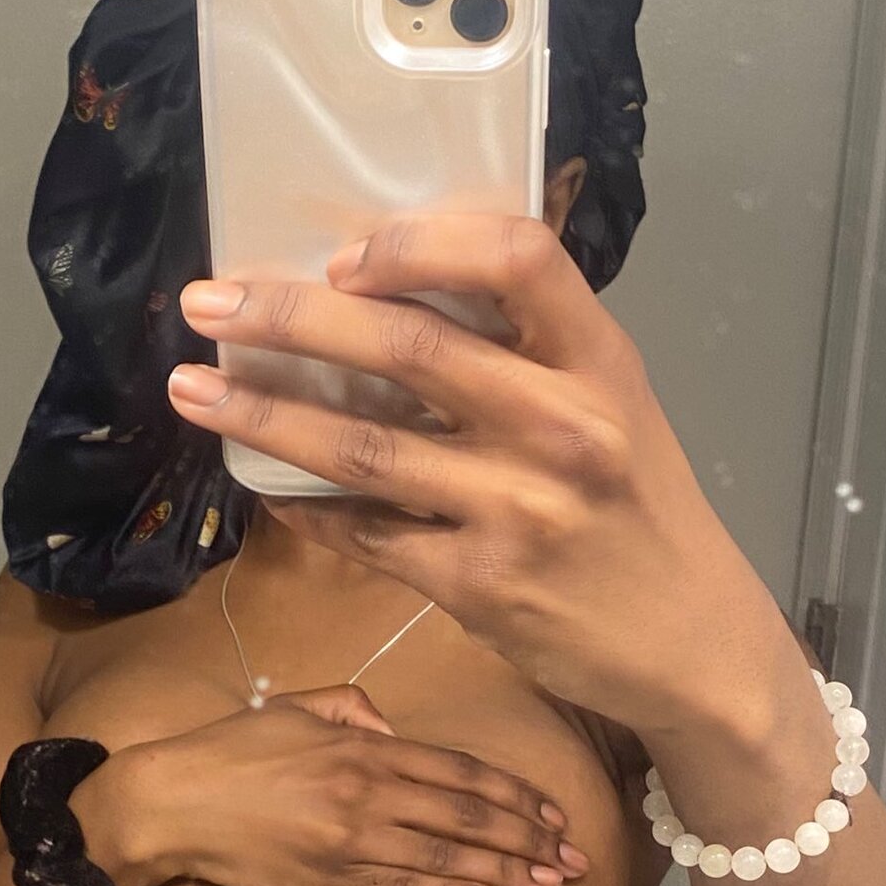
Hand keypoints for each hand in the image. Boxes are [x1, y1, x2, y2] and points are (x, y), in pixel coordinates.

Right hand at [73, 685, 587, 885]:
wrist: (170, 804)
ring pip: (446, 860)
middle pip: (467, 817)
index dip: (513, 793)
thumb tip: (396, 733)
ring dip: (504, 874)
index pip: (460, 771)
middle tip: (572, 858)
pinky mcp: (328, 882)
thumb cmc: (229, 752)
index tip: (551, 811)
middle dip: (527, 839)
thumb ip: (353, 710)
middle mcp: (368, 793)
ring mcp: (350, 841)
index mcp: (364, 747)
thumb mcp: (295, 708)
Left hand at [165, 216, 766, 733]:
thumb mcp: (618, 409)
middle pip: (407, 344)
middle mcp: (565, 427)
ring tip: (192, 389)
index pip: (514, 256)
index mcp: (602, 363)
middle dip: (289, 317)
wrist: (693, 645)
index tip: (341, 252)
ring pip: (363, 447)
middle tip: (210, 303)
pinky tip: (267, 487)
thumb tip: (393, 296)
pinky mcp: (480, 585)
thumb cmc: (642, 515)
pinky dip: (308, 509)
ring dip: (264, 413)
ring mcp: (519, 511)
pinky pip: (368, 535)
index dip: (419, 241)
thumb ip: (531, 355)